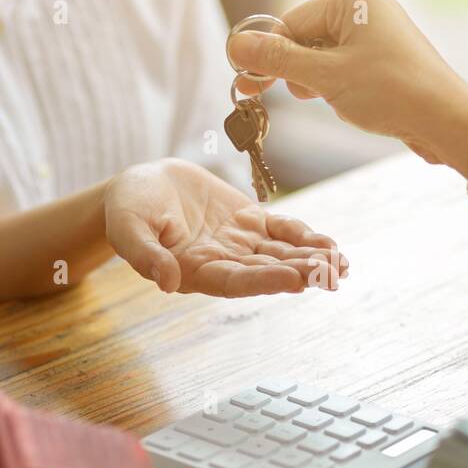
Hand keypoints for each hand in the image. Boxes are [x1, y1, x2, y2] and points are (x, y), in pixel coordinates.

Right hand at [104, 159, 347, 295]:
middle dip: (300, 271)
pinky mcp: (250, 221)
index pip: (235, 281)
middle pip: (266, 270)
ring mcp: (240, 243)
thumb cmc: (126, 209)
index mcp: (195, 272)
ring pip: (282, 254)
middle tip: (332, 274)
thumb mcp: (127, 228)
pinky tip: (331, 246)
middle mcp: (223, 263)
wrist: (140, 185)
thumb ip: (145, 255)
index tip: (295, 279)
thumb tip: (166, 281)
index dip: (266, 280)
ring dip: (312, 260)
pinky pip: (283, 232)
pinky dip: (306, 238)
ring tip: (341, 265)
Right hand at [227, 0, 467, 174]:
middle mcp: (365, 6)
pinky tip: (358, 105)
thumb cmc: (390, 92)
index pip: (291, 23)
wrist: (447, 120)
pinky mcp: (385, 57)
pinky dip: (342, 90)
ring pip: (324, 59)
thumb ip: (278, 60)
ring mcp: (377, 32)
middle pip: (306, 39)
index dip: (269, 57)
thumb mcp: (325, 76)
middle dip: (301, 74)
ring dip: (322, 86)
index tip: (247, 86)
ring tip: (345, 101)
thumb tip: (234, 45)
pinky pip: (346, 70)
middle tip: (303, 96)